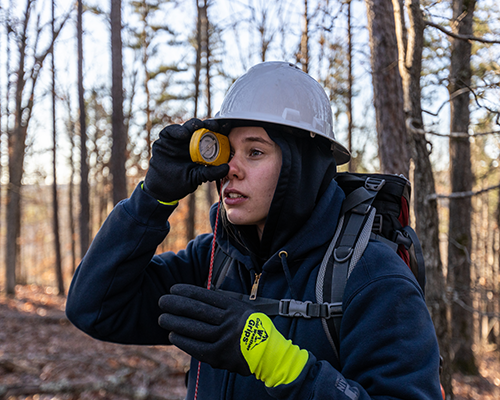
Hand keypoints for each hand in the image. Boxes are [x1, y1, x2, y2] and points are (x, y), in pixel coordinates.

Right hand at [144, 119, 228, 202]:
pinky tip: (183, 134)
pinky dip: (178, 130)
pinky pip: (171, 131)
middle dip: (209, 124)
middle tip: (214, 125)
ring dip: (194, 125)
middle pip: (202, 128)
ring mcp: (178, 140)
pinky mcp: (166, 139)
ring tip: (198, 126)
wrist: (163, 188)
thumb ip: (211, 172)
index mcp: (202, 149)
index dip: (220, 130)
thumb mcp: (199, 177)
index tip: (227, 127)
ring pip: (188, 126)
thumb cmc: (182, 182)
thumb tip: (227, 168)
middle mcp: (192, 142)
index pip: (213, 136)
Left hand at [158, 284, 308, 386]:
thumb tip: (199, 295)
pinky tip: (173, 336)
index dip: (187, 291)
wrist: (269, 354)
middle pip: (197, 311)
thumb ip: (224, 303)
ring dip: (175, 322)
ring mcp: (224, 339)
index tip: (174, 289)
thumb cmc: (253, 328)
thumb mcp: (243, 309)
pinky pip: (196, 347)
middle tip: (162, 301)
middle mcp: (229, 321)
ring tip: (163, 318)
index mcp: (235, 307)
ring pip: (194, 328)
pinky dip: (183, 341)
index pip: (206, 296)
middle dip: (176, 305)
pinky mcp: (220, 356)